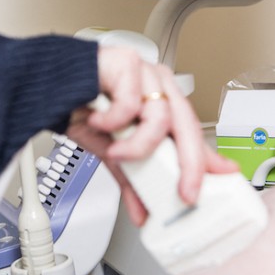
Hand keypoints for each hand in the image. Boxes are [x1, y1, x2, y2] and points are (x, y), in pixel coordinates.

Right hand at [66, 47, 237, 225]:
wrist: (49, 85)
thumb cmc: (82, 108)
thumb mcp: (112, 150)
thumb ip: (132, 177)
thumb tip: (142, 210)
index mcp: (162, 103)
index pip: (193, 133)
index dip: (209, 158)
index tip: (225, 178)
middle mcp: (159, 86)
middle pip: (187, 126)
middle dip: (190, 164)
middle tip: (184, 192)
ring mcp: (146, 73)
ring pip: (161, 117)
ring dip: (138, 145)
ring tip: (117, 151)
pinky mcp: (127, 63)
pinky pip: (130, 102)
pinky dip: (112, 120)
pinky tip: (97, 121)